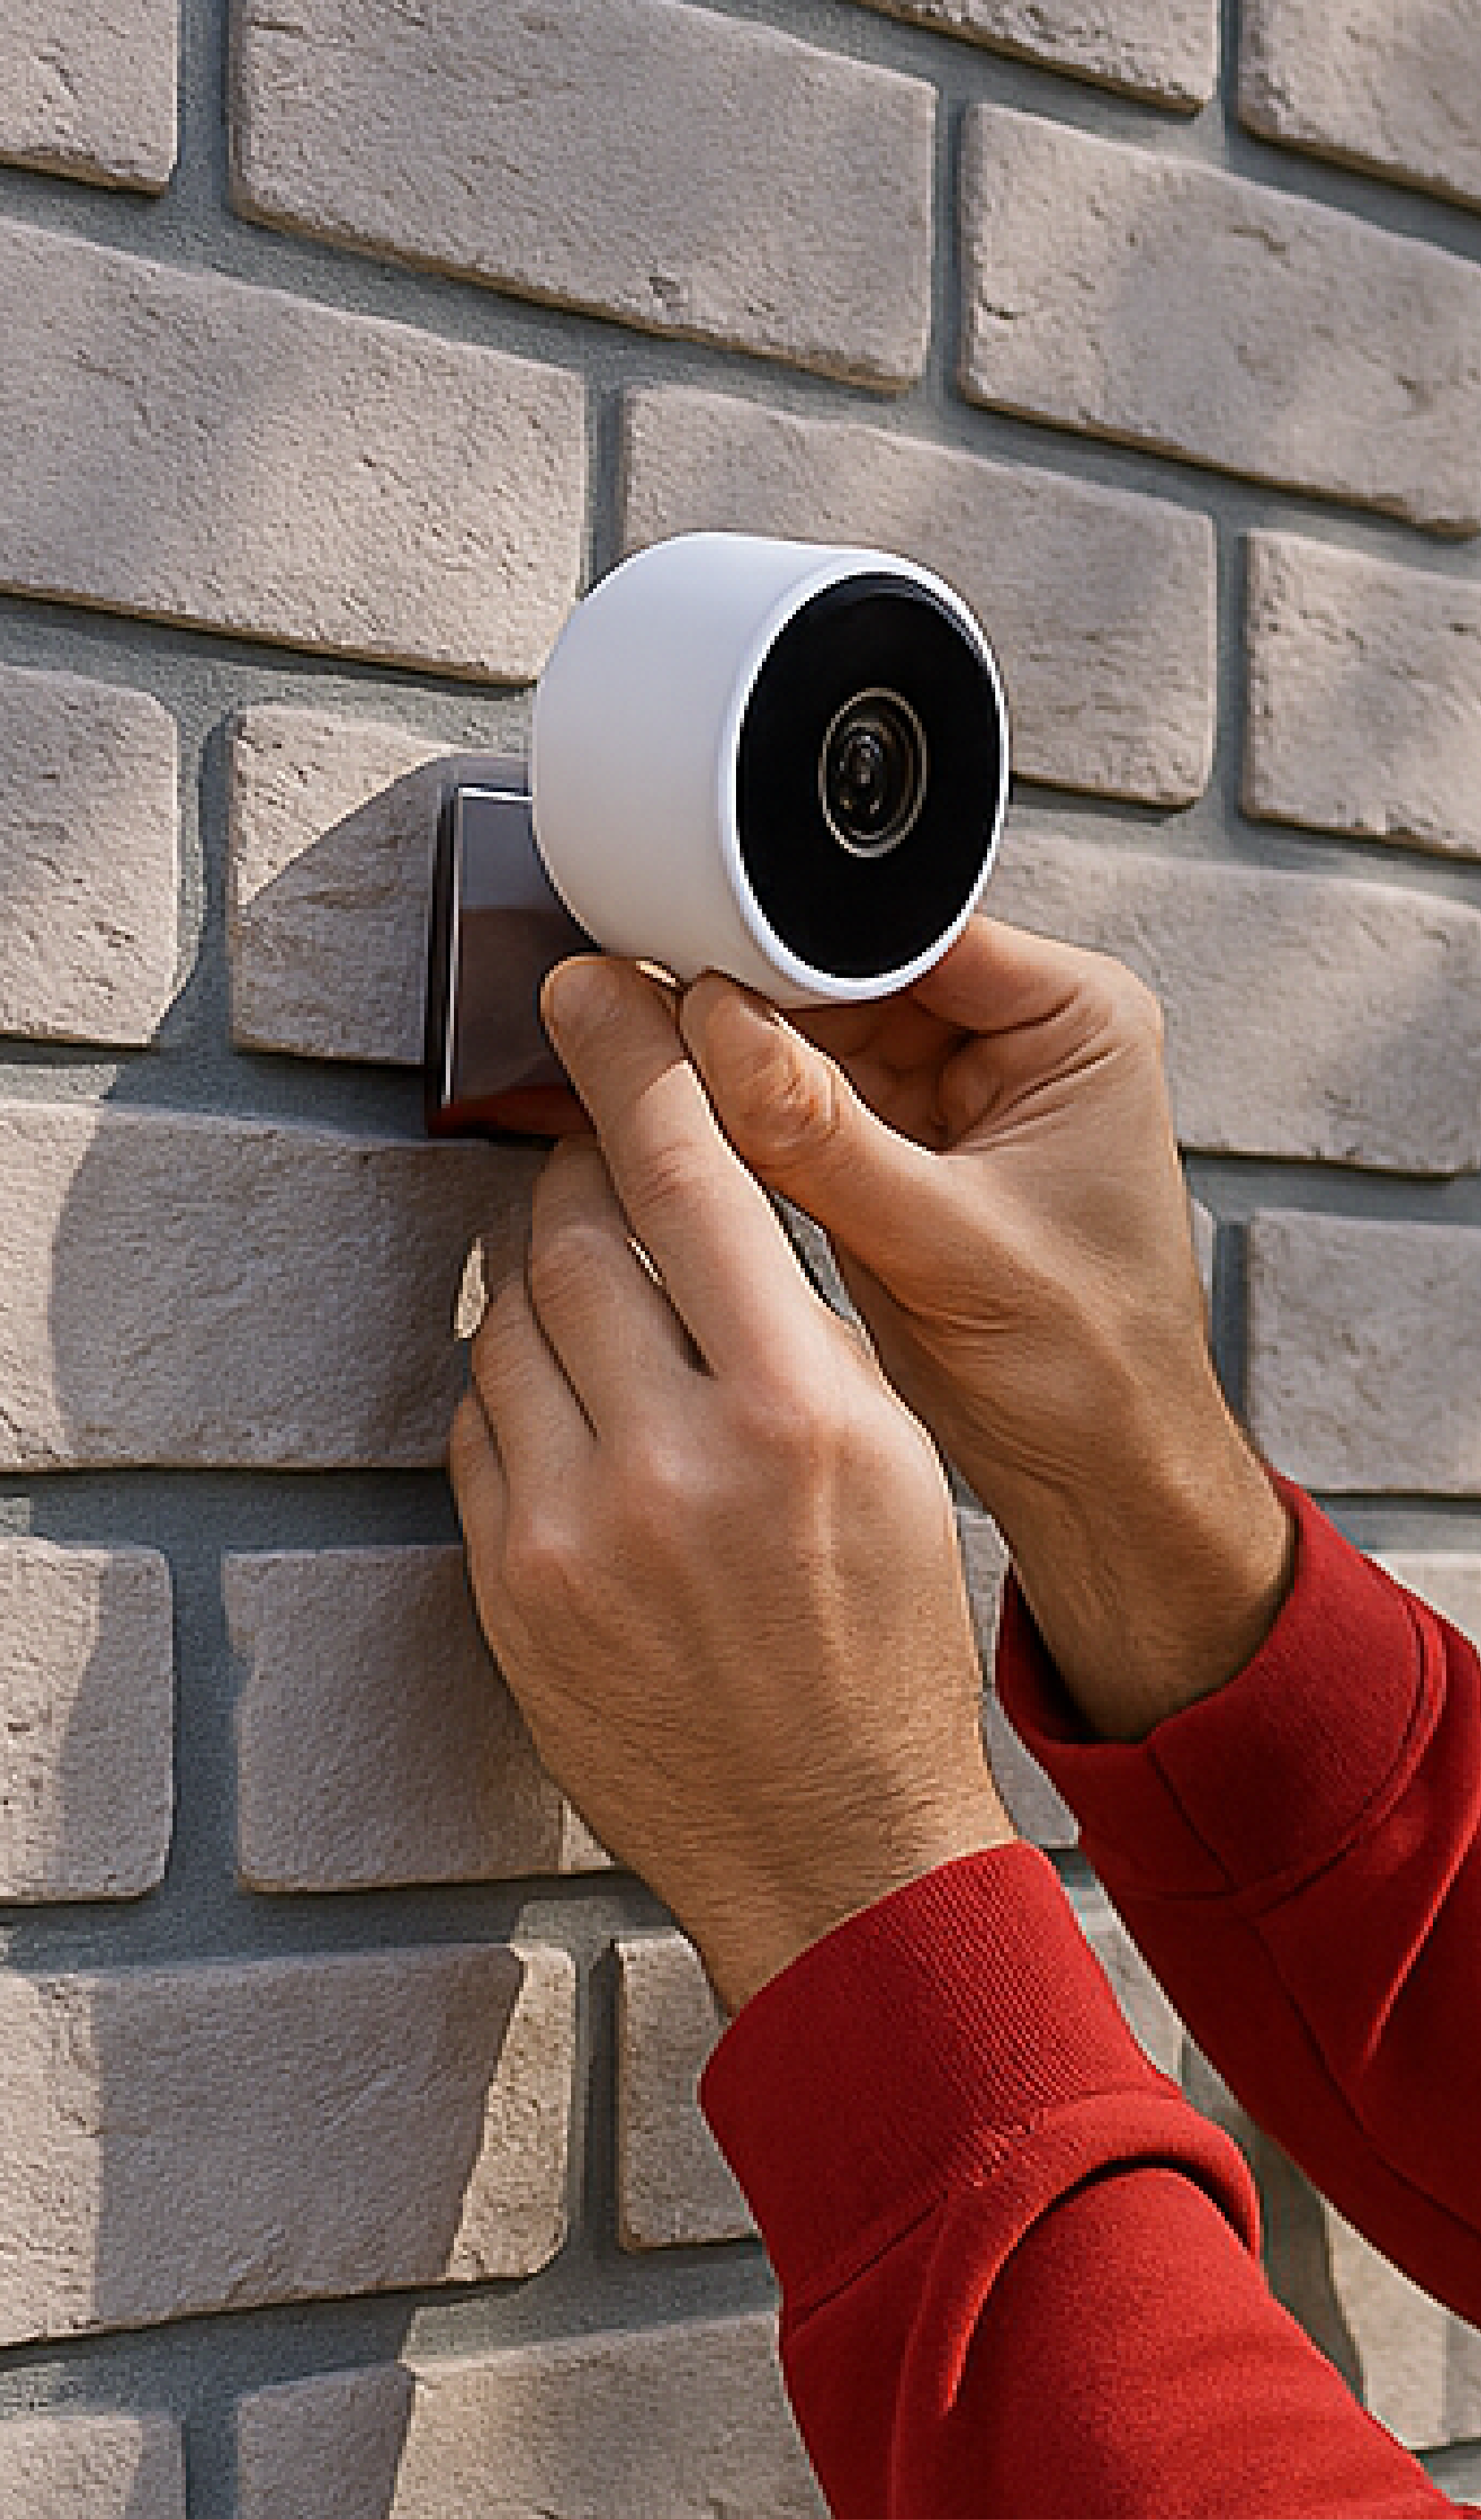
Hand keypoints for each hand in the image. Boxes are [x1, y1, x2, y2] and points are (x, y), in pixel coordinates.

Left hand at [448, 958, 1013, 2013]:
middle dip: (572, 1167)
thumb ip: (796, 1325)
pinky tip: (561, 1397)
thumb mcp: (892, 1461)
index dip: (636, 1063)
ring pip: (505, 1324)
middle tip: (590, 1145)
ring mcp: (573, 1533)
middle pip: (571, 1235)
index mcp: (800, 1414)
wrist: (832, 1844)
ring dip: (534, 1276)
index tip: (598, 996)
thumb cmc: (883, 1652)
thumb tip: (704, 1196)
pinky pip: (476, 1430)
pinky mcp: (509, 1593)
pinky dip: (509, 1386)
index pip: (689, 1177)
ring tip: (580, 1274)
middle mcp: (675, 1462)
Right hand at [678, 920, 1292, 1743]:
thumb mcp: (947, 1245)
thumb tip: (713, 1031)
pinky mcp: (901, 1145)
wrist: (1099, 1477)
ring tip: (668, 1081)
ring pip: (812, 1033)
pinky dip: (748, 1118)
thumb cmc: (1094, 1370)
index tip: (695, 962)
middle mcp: (1016, 1037)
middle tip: (656, 1022)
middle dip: (753, 1003)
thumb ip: (823, 1136)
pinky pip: (802, 1099)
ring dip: (741, 1061)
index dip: (793, 945)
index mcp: (1074, 1020)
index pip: (906, 934)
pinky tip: (701, 1132)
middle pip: (846, 972)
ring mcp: (953, 1091)